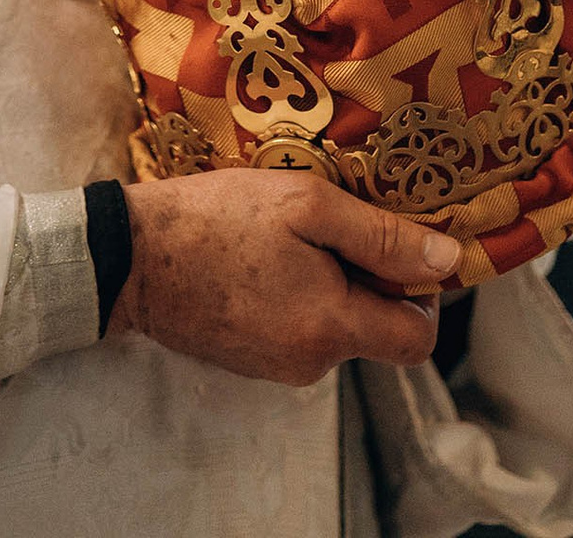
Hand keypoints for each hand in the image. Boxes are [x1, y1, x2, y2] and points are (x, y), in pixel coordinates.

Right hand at [110, 169, 459, 386]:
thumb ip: (380, 235)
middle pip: (374, 329)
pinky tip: (260, 258)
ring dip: (326, 285)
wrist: (126, 256)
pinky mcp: (247, 360)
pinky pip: (295, 330)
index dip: (421, 293)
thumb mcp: (304, 204)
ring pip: (333, 326)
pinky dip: (293, 296)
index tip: (395, 248)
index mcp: (332, 329)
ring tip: (285, 237)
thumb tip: (446, 259)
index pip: (417, 338)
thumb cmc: (215, 220)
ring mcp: (275, 367)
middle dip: (365, 280)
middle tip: (328, 226)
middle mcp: (310, 363)